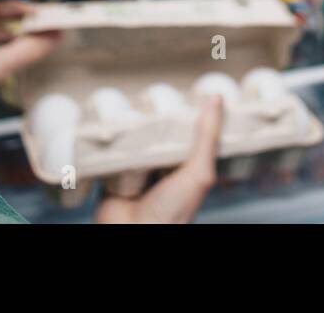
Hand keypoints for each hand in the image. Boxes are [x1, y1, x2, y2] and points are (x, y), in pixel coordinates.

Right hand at [94, 95, 223, 223]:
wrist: (132, 236)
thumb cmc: (172, 215)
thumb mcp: (198, 173)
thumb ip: (207, 138)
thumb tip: (217, 100)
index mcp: (185, 166)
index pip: (187, 131)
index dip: (187, 112)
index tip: (185, 88)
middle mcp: (161, 166)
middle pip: (157, 132)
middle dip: (153, 118)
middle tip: (149, 97)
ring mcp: (137, 169)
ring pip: (132, 139)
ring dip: (128, 130)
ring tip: (125, 110)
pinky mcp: (113, 173)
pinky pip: (108, 151)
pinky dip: (107, 143)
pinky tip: (107, 128)